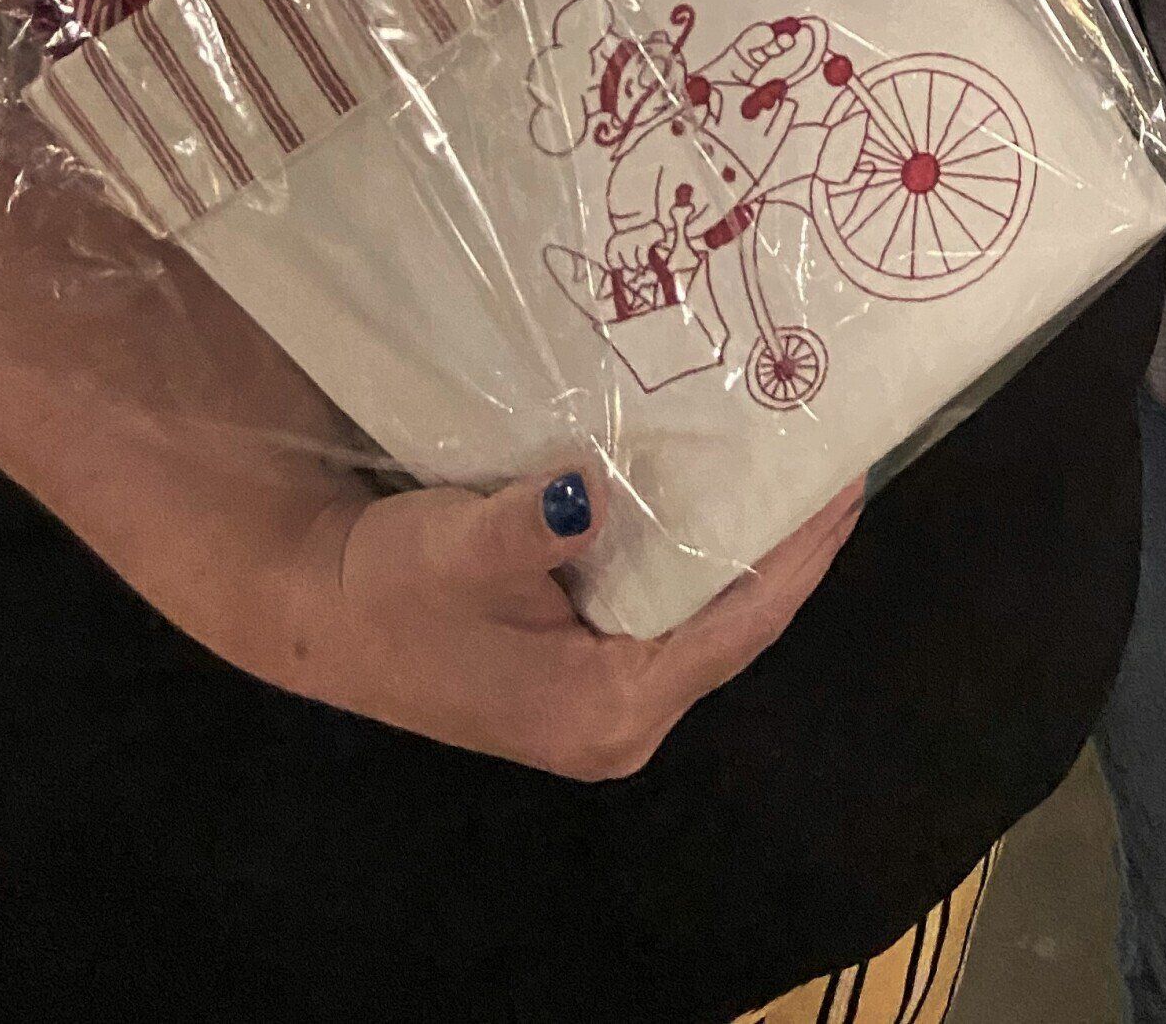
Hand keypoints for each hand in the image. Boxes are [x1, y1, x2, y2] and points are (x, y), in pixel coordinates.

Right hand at [270, 462, 864, 779]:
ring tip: (798, 455)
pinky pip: (669, 603)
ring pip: (706, 611)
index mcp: (609, 708)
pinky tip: (721, 486)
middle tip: (836, 448)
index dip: (802, 551)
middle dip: (788, 540)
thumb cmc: (387, 588)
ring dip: (746, 538)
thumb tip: (593, 495)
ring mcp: (604, 695)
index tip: (852, 478)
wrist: (313, 605)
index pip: (740, 625)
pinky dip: (699, 547)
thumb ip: (530, 527)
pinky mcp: (584, 664)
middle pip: (736, 621)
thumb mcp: (455, 548)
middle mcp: (621, 717)